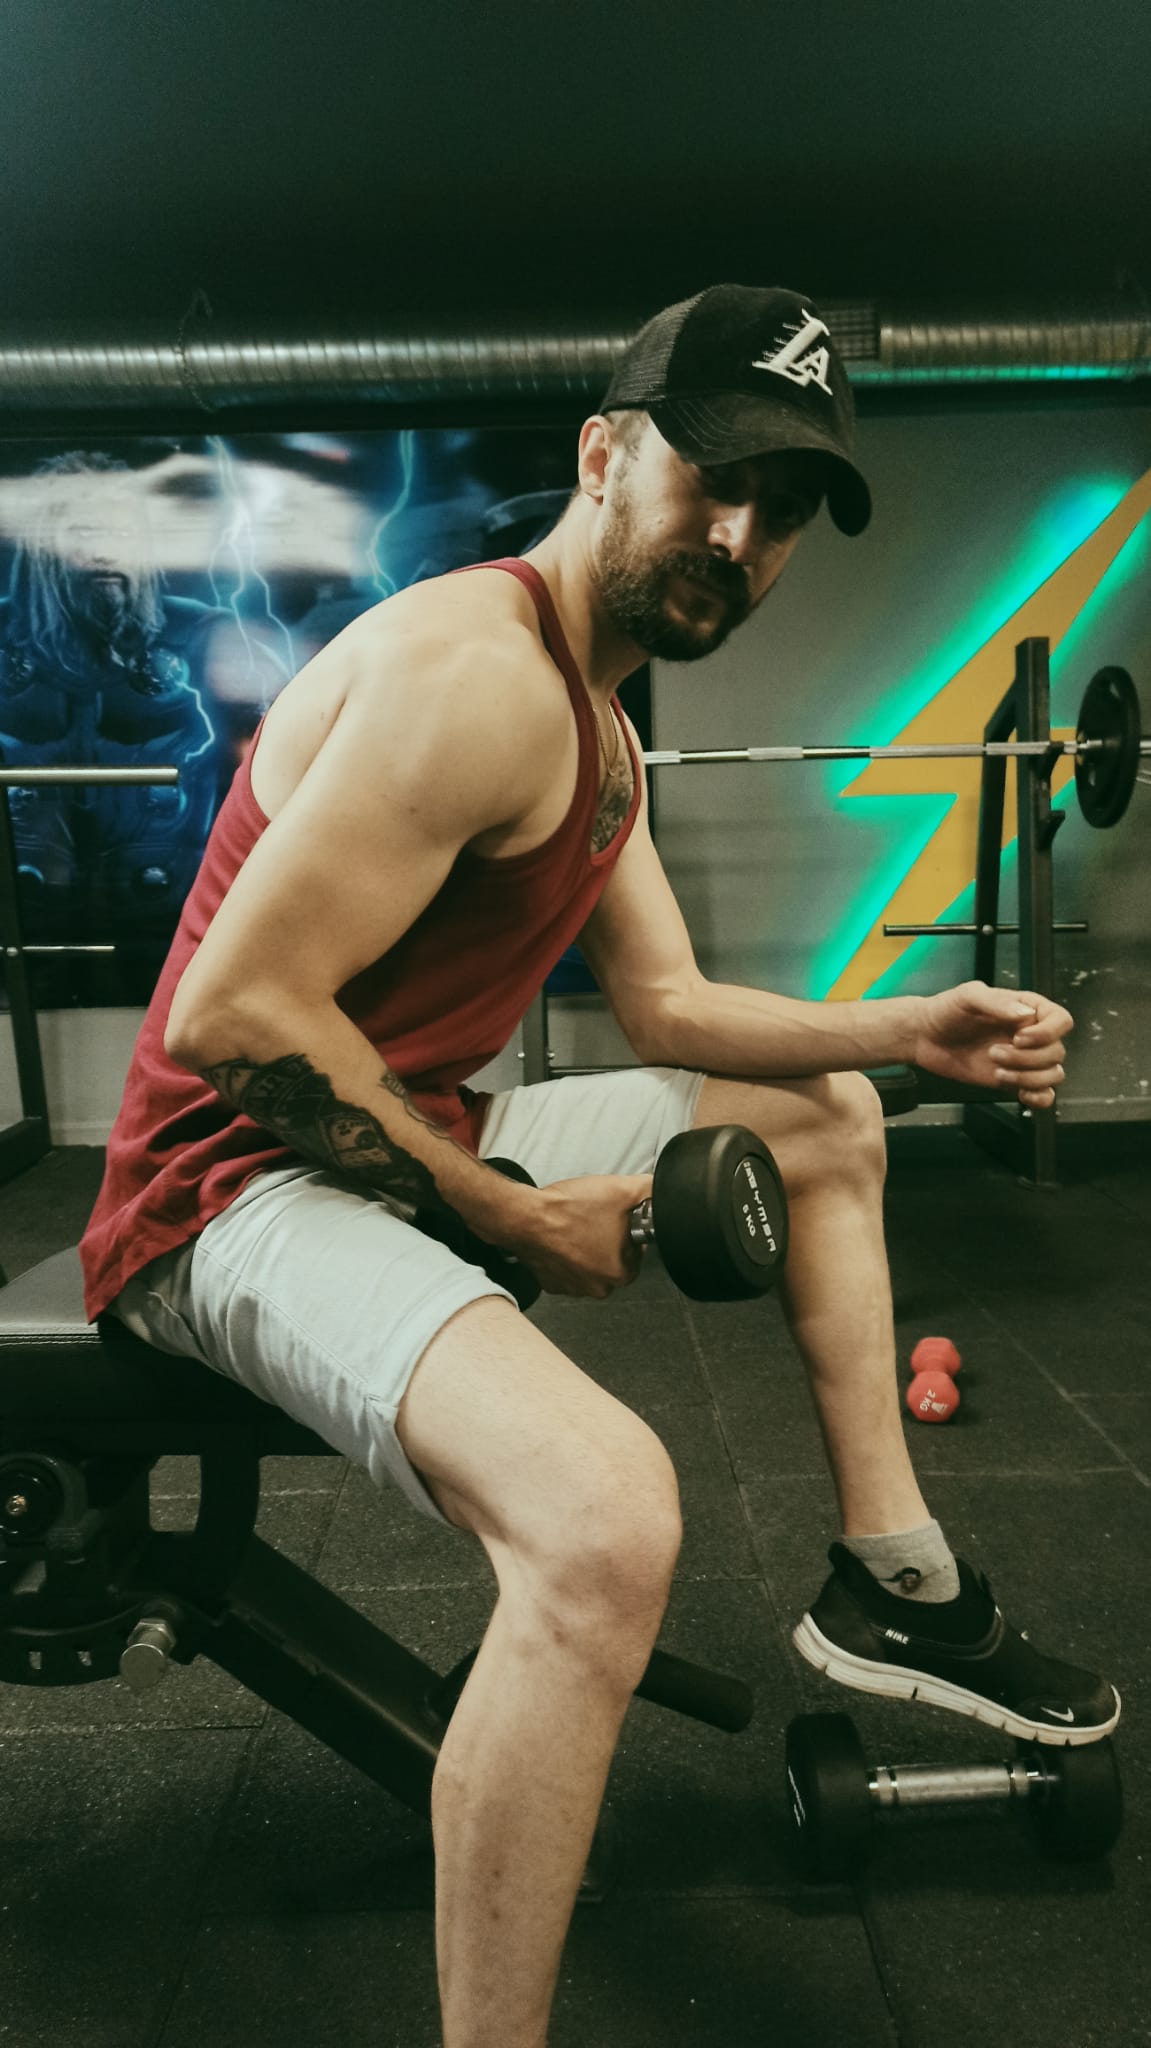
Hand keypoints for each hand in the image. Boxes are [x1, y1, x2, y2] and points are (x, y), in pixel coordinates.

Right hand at [507, 1173, 653, 1299]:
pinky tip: (563, 1235)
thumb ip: (651, 1192)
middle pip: (613, 1260)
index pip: (637, 1254)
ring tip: (578, 1225)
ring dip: (587, 1248)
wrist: (526, 1216)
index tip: (618, 1219)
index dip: (629, 1231)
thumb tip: (664, 1191)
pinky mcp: (551, 1283)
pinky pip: (568, 1269)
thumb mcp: (622, 1190)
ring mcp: (571, 1287)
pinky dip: (567, 1254)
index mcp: (619, 1273)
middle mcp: (596, 1287)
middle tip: (597, 1218)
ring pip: (590, 1265)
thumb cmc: (567, 1210)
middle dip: (608, 1240)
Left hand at [914, 981, 1072, 1108]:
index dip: (1046, 1033)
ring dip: (1028, 1077)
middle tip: (994, 1053)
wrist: (925, 1038)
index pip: (1061, 1020)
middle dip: (1026, 1058)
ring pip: (1053, 1074)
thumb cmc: (946, 1010)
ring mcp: (1024, 1059)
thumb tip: (1026, 1015)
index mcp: (1027, 1009)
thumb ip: (997, 1002)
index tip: (1019, 1037)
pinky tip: (1020, 1093)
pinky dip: (1039, 1098)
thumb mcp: (968, 996)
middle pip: (1057, 1052)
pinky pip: (1044, 1094)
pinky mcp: (1014, 1081)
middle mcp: (1031, 1034)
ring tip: (997, 1071)